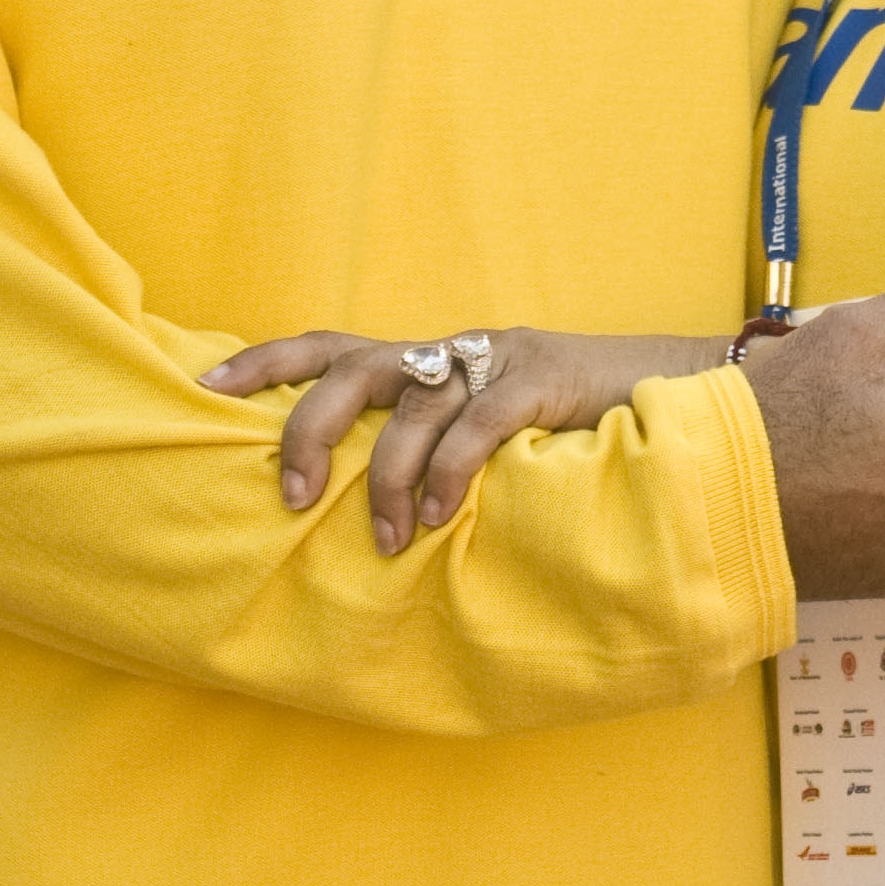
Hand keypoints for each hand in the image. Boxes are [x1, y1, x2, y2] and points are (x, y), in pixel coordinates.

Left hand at [201, 325, 727, 551]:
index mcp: (432, 358)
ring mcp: (496, 362)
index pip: (330, 346)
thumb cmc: (576, 426)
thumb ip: (436, 453)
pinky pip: (477, 424)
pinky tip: (437, 518)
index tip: (202, 387)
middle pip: (353, 368)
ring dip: (386, 478)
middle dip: (307, 428)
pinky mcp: (541, 381)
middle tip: (289, 493)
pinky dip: (449, 473)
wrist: (682, 388)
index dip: (264, 362)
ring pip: (411, 406)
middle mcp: (453, 350)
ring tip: (383, 540)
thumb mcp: (491, 431)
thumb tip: (371, 514)